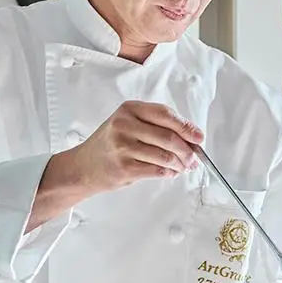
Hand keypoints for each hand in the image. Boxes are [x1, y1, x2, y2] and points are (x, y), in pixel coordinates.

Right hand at [67, 100, 202, 193]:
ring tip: (183, 167)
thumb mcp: (127, 125)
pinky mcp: (124, 167)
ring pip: (165, 155)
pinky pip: (157, 170)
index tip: (198, 137)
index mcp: (129, 109)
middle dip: (187, 150)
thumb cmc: (109, 145)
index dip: (186, 126)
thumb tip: (189, 138)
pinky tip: (170, 172)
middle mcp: (124, 125)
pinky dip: (169, 173)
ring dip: (180, 164)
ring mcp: (123, 146)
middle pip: (169, 136)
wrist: (83, 167)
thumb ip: (154, 126)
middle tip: (194, 158)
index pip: (166, 114)